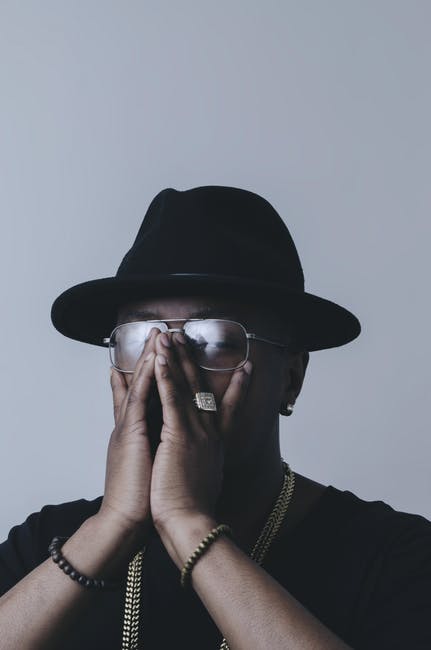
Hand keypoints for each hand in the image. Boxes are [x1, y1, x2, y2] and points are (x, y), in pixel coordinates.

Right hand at [98, 327, 159, 542]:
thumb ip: (153, 449)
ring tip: (157, 334)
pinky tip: (154, 359)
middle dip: (149, 356)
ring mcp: (127, 428)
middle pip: (140, 383)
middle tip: (157, 331)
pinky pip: (138, 398)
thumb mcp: (149, 467)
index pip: (140, 396)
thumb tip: (166, 444)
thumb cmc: (143, 501)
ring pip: (139, 384)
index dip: (146, 373)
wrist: (125, 523)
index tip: (152, 353)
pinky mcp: (129, 434)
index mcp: (136, 433)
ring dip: (148, 357)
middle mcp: (129, 426)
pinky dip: (146, 377)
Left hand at [150, 331, 252, 536]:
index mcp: (216, 444)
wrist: (190, 525)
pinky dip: (165, 376)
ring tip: (169, 335)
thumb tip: (210, 462)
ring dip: (176, 359)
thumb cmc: (194, 510)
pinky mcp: (179, 435)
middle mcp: (210, 433)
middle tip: (186, 336)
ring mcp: (196, 432)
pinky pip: (172, 399)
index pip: (229, 407)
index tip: (247, 367)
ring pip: (186, 387)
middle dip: (192, 359)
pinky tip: (159, 358)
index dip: (238, 386)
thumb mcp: (207, 480)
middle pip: (202, 388)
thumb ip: (209, 464)